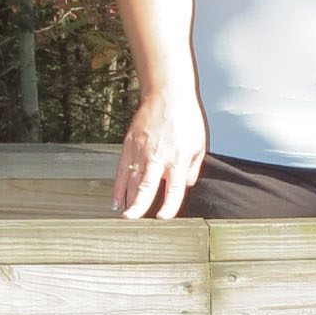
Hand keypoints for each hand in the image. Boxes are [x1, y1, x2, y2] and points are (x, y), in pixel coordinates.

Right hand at [114, 89, 206, 218]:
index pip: (174, 189)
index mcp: (178, 158)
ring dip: (128, 199)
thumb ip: (194, 168)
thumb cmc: (186, 118)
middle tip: (132, 219)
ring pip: (132, 180)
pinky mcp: (130, 144)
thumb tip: (186, 185)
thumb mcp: (199, 144)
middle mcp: (159, 156)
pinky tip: (116, 199)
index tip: (162, 217)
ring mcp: (142, 150)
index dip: (169, 206)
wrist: (168, 95)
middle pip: (147, 186)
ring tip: (125, 214)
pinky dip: (118, 185)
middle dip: (139, 205)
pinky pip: (122, 169)